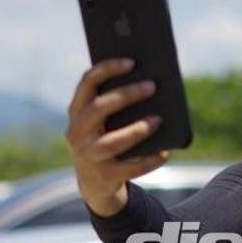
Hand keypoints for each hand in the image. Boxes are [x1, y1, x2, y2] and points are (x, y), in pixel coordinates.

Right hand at [65, 57, 169, 216]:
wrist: (95, 181)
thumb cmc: (106, 138)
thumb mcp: (104, 121)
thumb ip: (117, 103)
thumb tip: (151, 84)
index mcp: (77, 111)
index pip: (87, 82)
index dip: (107, 69)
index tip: (131, 61)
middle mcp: (77, 132)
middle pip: (99, 108)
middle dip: (126, 95)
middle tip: (152, 86)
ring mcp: (88, 155)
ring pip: (113, 141)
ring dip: (137, 130)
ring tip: (158, 120)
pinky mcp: (105, 175)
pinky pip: (130, 168)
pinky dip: (149, 160)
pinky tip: (164, 152)